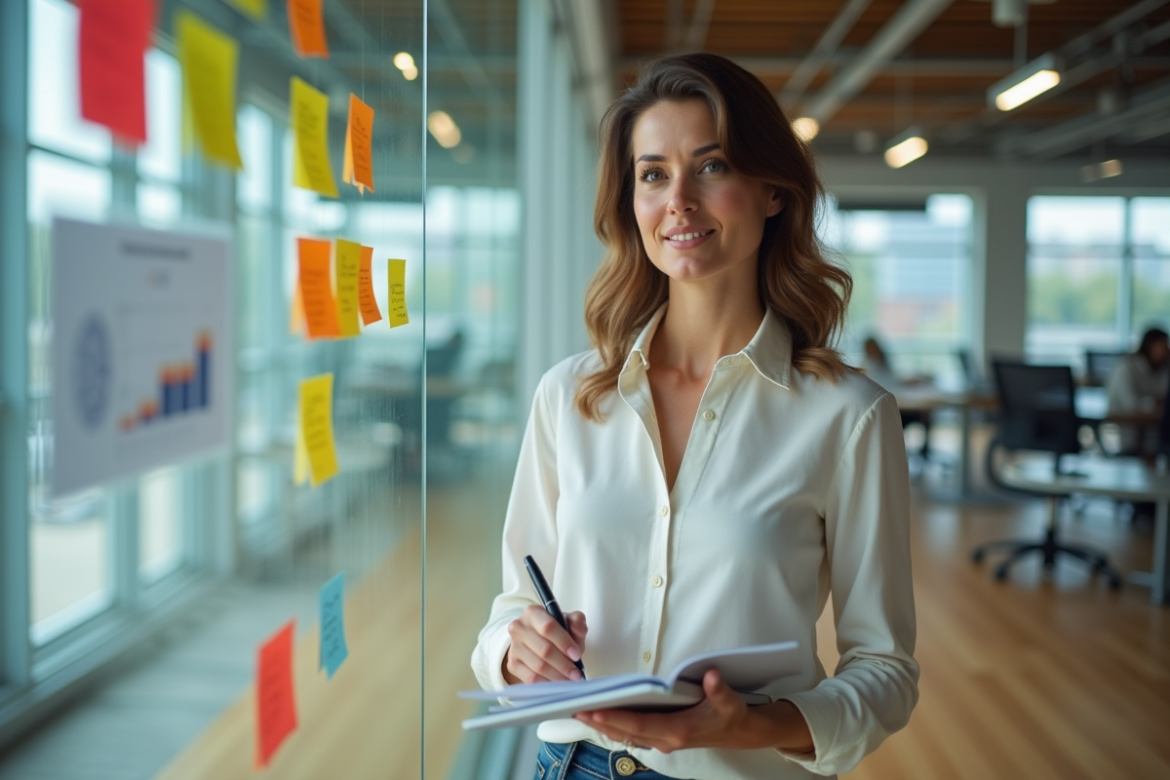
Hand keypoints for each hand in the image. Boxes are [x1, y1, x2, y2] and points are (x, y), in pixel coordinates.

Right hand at [503, 604, 586, 684]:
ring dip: (558, 676)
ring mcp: (514, 647)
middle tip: (577, 674)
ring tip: (570, 679)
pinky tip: (558, 683)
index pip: (548, 627)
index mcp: (533, 612)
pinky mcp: (512, 664)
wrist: (540, 643)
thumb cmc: (557, 633)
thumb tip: (579, 627)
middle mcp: (519, 627)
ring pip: (538, 666)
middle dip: (564, 664)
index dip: (564, 642)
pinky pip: (531, 678)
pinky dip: (547, 683)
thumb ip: (577, 622)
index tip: (576, 655)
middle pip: (544, 650)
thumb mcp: (570, 624)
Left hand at [574, 669, 813, 754]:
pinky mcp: (662, 735)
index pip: (638, 725)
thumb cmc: (732, 715)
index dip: (615, 718)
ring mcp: (662, 740)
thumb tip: (711, 676)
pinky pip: (632, 732)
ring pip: (626, 734)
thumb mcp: (730, 701)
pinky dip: (615, 723)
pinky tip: (602, 712)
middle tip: (573, 707)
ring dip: (603, 723)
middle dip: (598, 720)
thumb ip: (719, 690)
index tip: (593, 709)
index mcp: (678, 731)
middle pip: (625, 732)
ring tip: (579, 708)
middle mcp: (666, 739)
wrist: (741, 733)